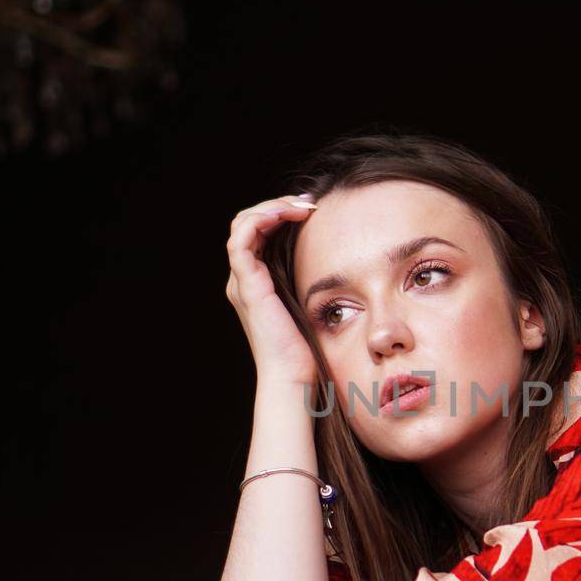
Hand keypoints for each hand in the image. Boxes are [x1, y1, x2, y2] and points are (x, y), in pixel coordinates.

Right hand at [226, 192, 321, 386]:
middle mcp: (244, 278)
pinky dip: (262, 219)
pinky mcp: (246, 285)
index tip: (313, 210)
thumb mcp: (311, 305)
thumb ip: (313, 282)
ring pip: (242, 224)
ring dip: (271, 207)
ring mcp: (242, 281)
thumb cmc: (306, 349)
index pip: (258, 231)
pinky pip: (242, 239)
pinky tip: (287, 216)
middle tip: (309, 204)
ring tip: (302, 207)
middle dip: (277, 205)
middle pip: (247, 222)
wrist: (293, 376)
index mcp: (256, 281)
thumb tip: (339, 259)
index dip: (280, 213)